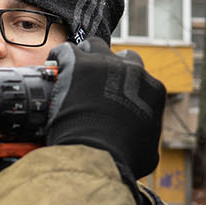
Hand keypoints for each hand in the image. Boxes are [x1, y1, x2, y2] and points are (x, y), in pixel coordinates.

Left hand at [44, 41, 165, 179]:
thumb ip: (147, 140)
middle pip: (122, 56)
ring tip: (73, 70)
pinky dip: (59, 58)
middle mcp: (132, 71)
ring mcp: (104, 64)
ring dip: (86, 55)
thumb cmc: (122, 159)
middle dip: (110, 66)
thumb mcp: (147, 153)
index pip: (140, 79)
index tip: (113, 94)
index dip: (126, 86)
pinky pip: (66, 50)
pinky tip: (53, 67)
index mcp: (151, 90)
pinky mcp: (77, 63)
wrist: (97, 153)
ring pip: (94, 45)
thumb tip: (143, 146)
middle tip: (95, 81)